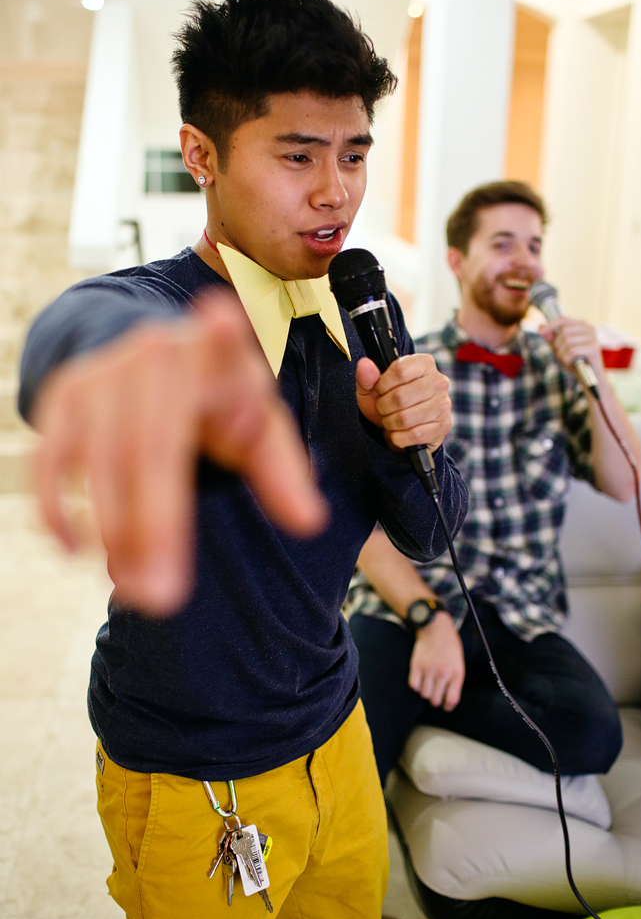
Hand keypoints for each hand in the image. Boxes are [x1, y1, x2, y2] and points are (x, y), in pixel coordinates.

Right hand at [32, 290, 326, 614]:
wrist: (146, 352)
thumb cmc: (215, 397)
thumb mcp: (258, 424)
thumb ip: (284, 472)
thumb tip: (309, 523)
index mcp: (217, 358)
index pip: (221, 347)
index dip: (219, 336)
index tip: (223, 321)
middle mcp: (156, 355)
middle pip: (153, 445)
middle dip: (156, 526)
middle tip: (164, 596)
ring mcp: (104, 373)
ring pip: (102, 459)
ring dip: (114, 531)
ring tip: (138, 592)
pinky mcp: (65, 395)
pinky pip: (52, 458)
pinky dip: (58, 506)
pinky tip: (75, 550)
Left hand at [355, 353, 451, 451]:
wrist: (401, 427)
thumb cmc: (388, 402)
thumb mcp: (372, 389)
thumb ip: (366, 377)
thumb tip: (364, 364)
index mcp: (424, 364)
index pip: (400, 370)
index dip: (382, 384)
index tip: (379, 391)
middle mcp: (438, 381)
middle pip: (401, 396)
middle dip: (384, 407)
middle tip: (383, 409)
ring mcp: (443, 404)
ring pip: (406, 418)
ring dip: (390, 423)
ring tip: (390, 420)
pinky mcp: (443, 426)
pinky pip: (414, 435)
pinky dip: (399, 437)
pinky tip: (399, 432)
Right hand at [408, 611, 465, 710]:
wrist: (435, 627)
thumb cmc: (449, 644)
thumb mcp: (459, 661)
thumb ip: (455, 679)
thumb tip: (449, 696)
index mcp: (456, 673)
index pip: (452, 700)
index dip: (448, 706)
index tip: (446, 705)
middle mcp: (443, 674)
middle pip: (436, 700)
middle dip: (436, 700)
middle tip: (435, 694)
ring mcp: (428, 670)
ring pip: (424, 694)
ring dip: (425, 692)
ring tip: (428, 684)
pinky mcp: (416, 666)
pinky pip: (413, 685)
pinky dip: (416, 685)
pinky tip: (420, 678)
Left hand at [539, 317, 603, 377]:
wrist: (590, 377)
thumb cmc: (574, 361)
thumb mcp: (559, 349)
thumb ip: (551, 338)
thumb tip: (540, 326)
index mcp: (581, 325)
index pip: (563, 319)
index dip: (551, 325)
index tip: (540, 333)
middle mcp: (589, 328)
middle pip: (564, 331)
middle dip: (557, 345)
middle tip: (560, 356)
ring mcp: (593, 337)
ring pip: (567, 341)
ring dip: (562, 354)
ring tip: (567, 361)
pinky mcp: (594, 348)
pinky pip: (572, 351)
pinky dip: (567, 359)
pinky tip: (572, 363)